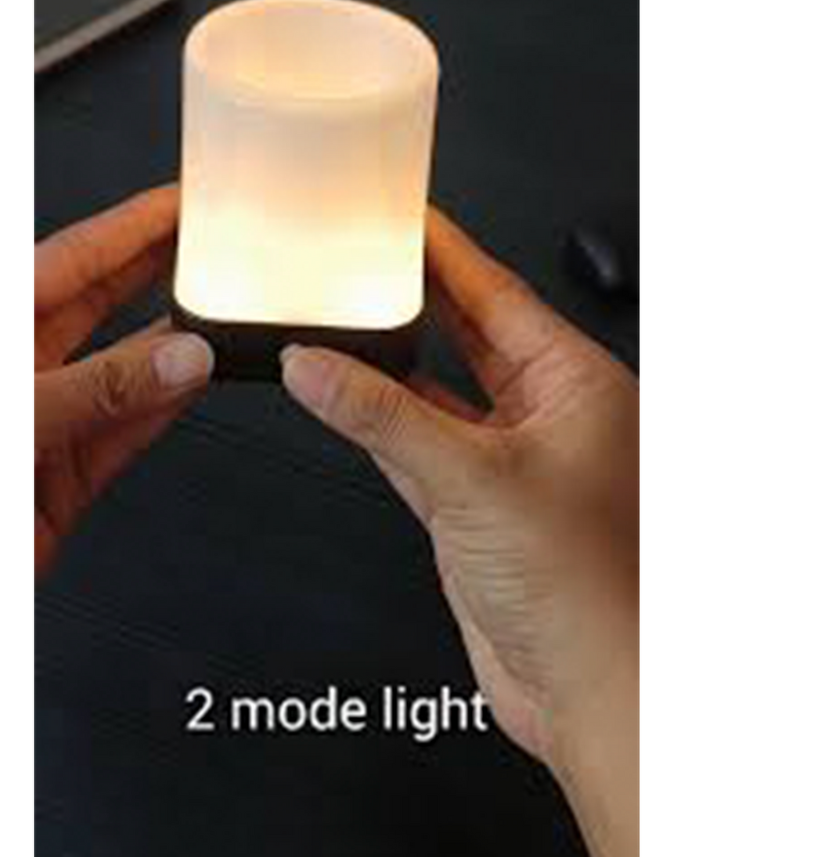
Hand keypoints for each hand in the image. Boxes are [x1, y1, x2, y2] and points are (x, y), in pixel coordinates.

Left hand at [32, 188, 214, 577]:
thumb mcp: (10, 411)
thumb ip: (94, 389)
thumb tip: (173, 364)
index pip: (71, 257)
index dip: (130, 226)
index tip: (177, 203)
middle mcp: (18, 368)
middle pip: (100, 304)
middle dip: (158, 272)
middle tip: (210, 246)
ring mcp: (42, 423)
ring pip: (123, 375)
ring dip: (171, 353)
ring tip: (217, 325)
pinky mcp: (60, 480)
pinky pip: (125, 436)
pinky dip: (162, 414)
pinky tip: (193, 387)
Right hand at [282, 208, 641, 769]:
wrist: (587, 688)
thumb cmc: (588, 591)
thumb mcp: (473, 478)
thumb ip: (384, 417)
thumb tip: (319, 368)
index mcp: (578, 385)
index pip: (499, 293)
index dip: (447, 251)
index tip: (404, 218)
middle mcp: (549, 415)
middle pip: (469, 333)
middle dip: (418, 298)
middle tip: (366, 256)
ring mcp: (509, 461)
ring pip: (438, 392)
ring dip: (391, 365)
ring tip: (345, 321)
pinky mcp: (476, 505)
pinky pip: (420, 445)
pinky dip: (382, 424)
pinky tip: (349, 400)